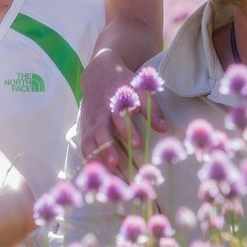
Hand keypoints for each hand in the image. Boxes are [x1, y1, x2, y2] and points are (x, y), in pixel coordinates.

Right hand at [79, 52, 166, 168]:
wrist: (99, 74)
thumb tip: (164, 128)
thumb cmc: (123, 84)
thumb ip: (151, 109)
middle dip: (106, 147)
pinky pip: (83, 144)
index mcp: (114, 102)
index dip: (127, 131)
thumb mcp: (140, 89)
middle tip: (115, 163)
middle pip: (100, 131)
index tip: (137, 144)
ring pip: (88, 140)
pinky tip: (96, 170)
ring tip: (105, 172)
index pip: (120, 117)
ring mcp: (90, 121)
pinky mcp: (84, 127)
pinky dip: (88, 157)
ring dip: (95, 156)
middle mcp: (100, 113)